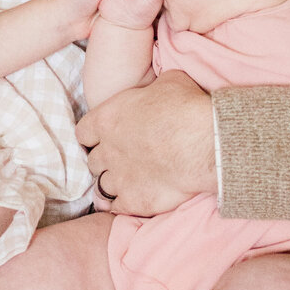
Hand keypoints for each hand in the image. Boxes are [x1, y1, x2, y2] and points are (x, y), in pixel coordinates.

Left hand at [76, 70, 216, 214]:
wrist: (205, 143)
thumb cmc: (186, 108)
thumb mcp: (168, 82)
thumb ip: (152, 90)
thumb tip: (158, 90)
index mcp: (108, 119)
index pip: (84, 132)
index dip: (94, 136)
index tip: (104, 138)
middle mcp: (108, 150)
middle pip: (94, 160)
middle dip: (105, 160)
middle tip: (121, 160)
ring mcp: (120, 178)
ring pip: (102, 186)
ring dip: (111, 184)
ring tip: (125, 183)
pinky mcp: (135, 200)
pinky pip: (115, 208)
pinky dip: (120, 205)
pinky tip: (130, 201)